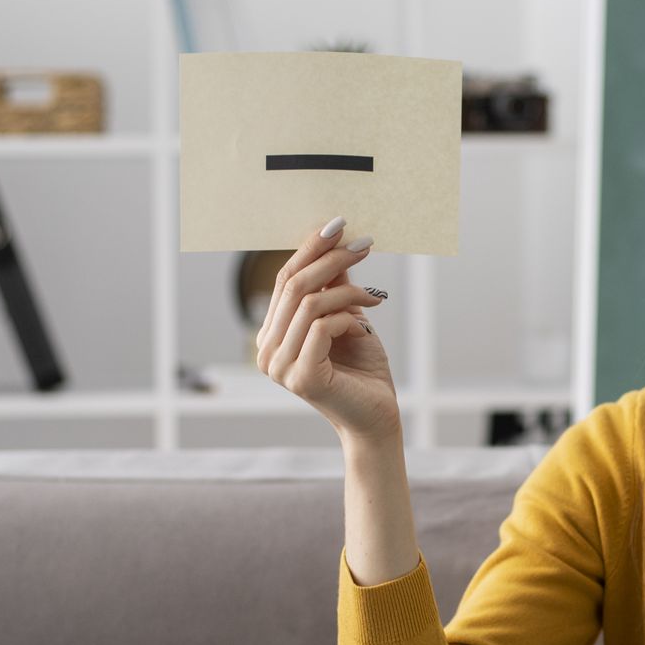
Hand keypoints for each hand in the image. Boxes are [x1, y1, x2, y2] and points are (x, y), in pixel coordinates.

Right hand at [256, 217, 399, 441]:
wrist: (378, 419)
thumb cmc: (363, 372)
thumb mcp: (348, 319)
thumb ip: (335, 287)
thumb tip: (334, 240)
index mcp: (271, 337)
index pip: (284, 281)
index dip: (310, 249)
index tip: (339, 225)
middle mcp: (267, 352)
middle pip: (294, 287)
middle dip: (330, 259)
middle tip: (362, 244)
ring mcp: (280, 367)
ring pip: (310, 303)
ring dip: (348, 291)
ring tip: (375, 295)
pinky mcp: (303, 377)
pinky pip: (323, 326)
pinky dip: (349, 318)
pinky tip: (366, 329)